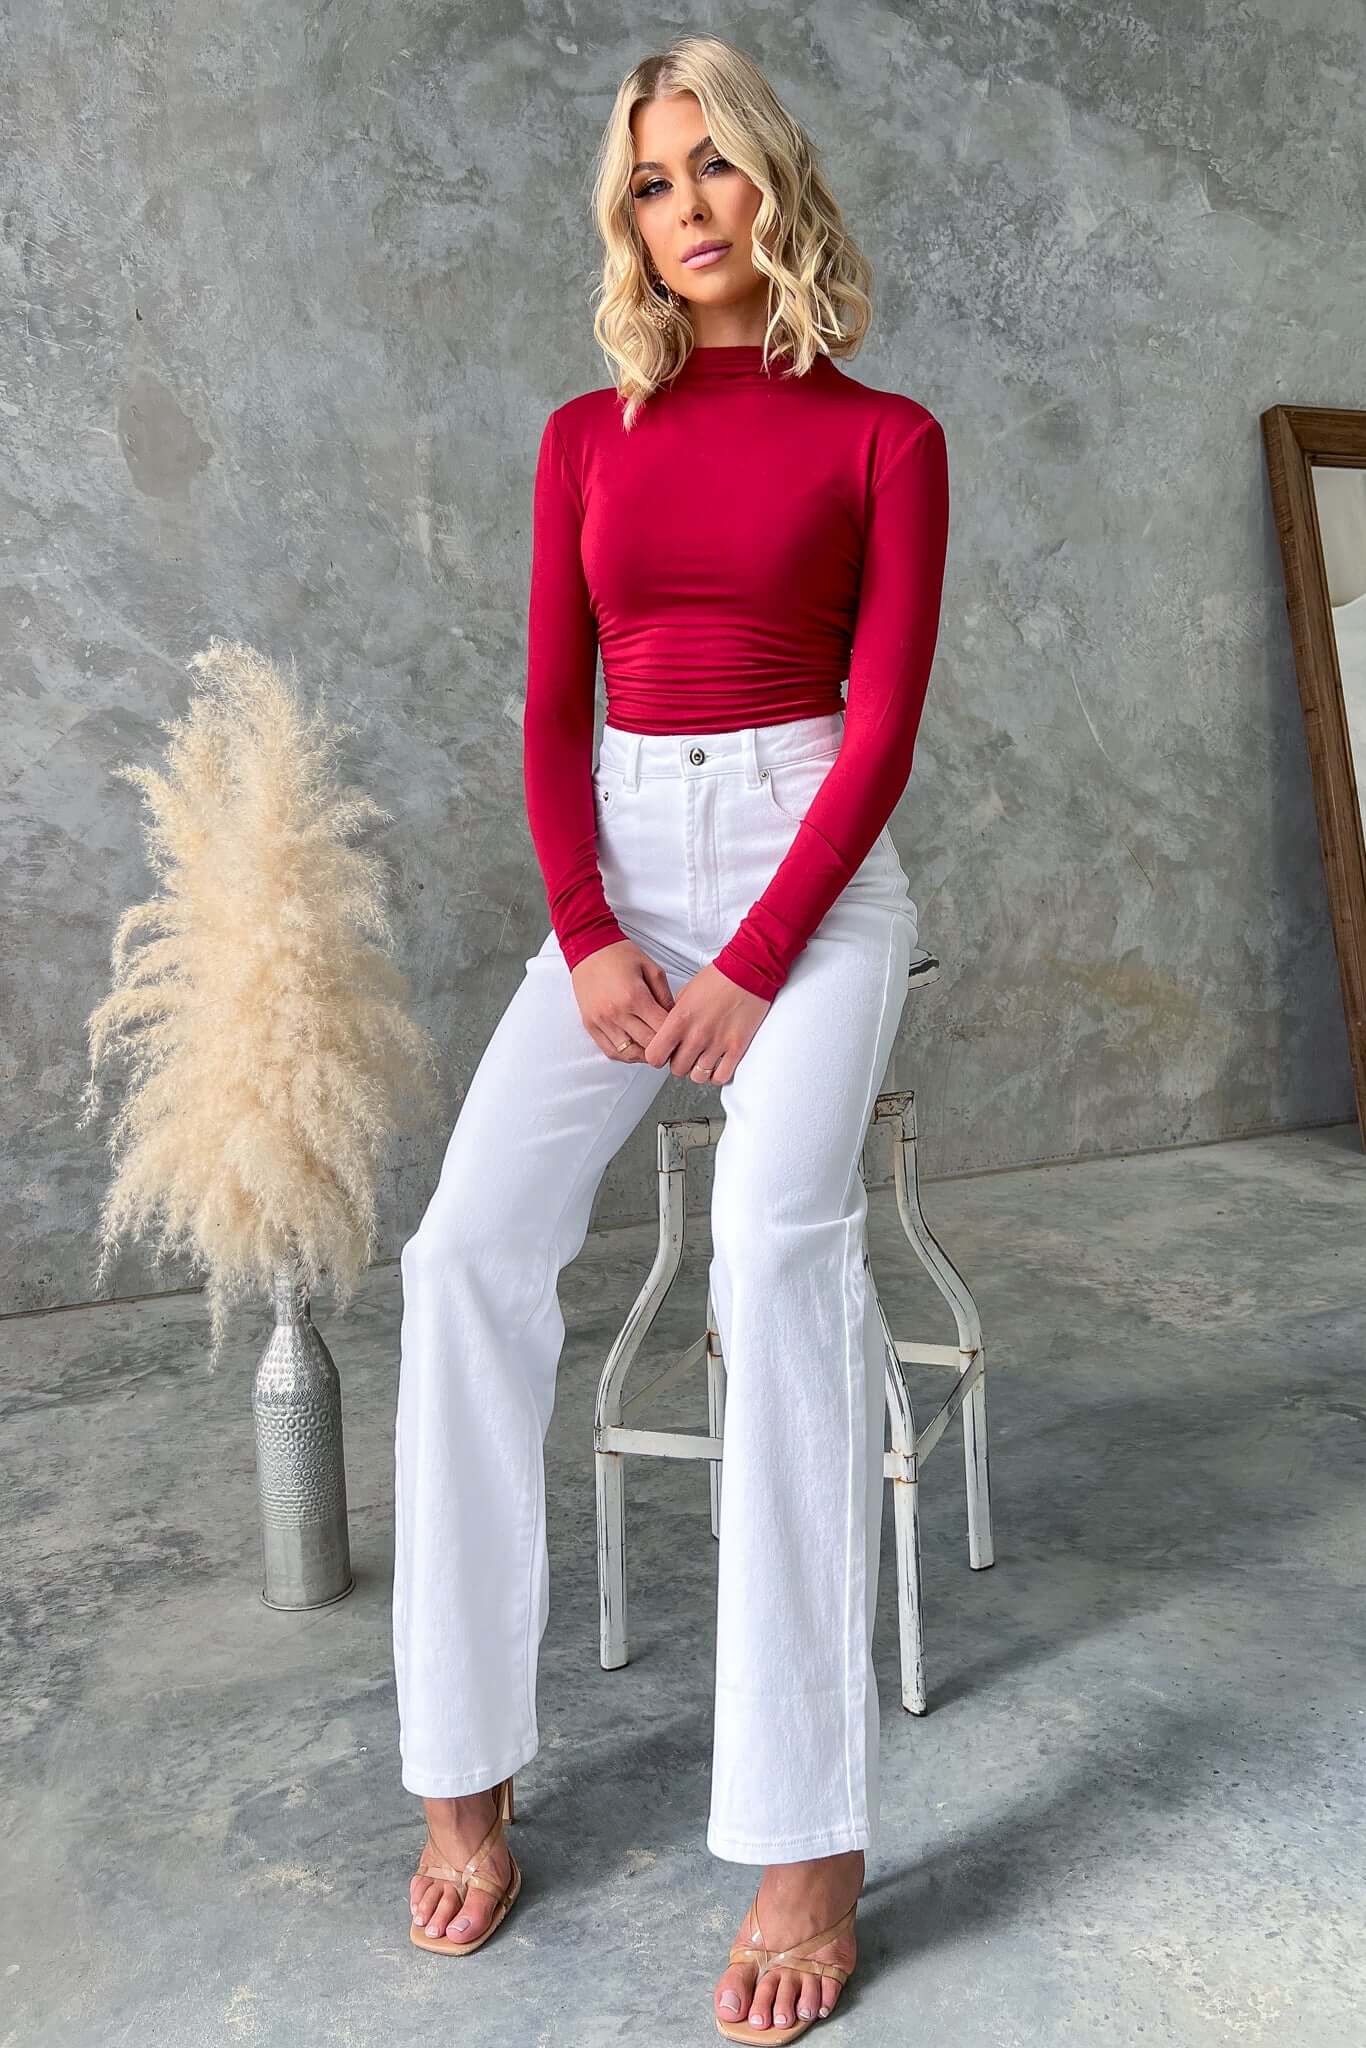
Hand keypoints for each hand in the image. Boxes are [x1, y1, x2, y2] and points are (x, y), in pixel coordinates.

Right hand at [570, 939, 676, 1061]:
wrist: (589, 948)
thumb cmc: (620, 955)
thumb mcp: (652, 969)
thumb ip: (666, 996)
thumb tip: (675, 1020)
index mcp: (634, 997)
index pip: (661, 1030)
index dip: (675, 1036)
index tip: (680, 1035)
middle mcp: (616, 1013)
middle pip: (647, 1045)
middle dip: (663, 1048)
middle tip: (671, 1044)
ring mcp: (601, 1021)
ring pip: (629, 1054)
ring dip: (645, 1055)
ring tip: (653, 1048)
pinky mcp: (590, 1025)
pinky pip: (610, 1051)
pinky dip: (626, 1055)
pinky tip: (636, 1048)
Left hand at [641, 962, 771, 1086]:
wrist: (749, 971)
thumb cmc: (719, 978)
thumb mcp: (685, 993)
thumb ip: (674, 1017)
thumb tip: (668, 1033)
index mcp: (679, 1019)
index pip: (655, 1055)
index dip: (658, 1056)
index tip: (663, 1053)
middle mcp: (697, 1035)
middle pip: (677, 1069)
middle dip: (679, 1063)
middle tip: (685, 1054)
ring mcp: (717, 1043)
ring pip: (698, 1077)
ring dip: (698, 1070)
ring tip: (702, 1059)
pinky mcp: (737, 1048)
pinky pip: (721, 1077)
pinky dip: (717, 1075)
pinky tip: (717, 1065)